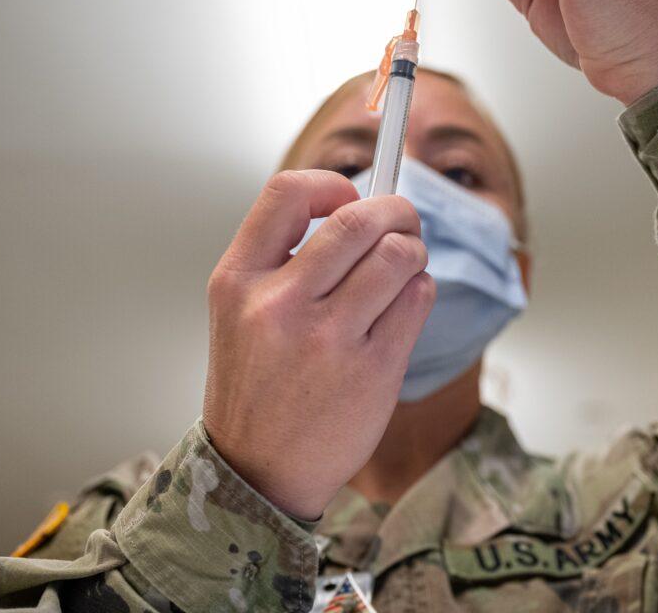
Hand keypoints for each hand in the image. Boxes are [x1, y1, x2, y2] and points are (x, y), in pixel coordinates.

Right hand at [202, 170, 434, 519]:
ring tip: (404, 266)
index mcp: (237, 281)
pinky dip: (420, 289)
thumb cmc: (257, 384)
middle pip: (359, 219)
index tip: (348, 197)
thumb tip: (355, 206)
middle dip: (397, 211)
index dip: (330, 184)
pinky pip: (417, 298)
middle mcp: (279, 304)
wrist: (257, 471)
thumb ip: (283, 258)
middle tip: (403, 222)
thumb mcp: (239, 311)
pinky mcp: (372, 369)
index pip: (287, 193)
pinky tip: (403, 303)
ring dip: (413, 252)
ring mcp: (328, 339)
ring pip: (399, 255)